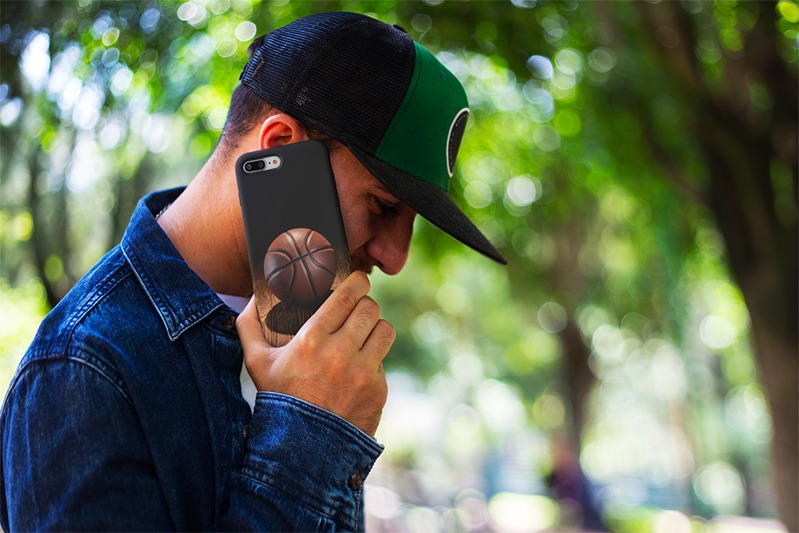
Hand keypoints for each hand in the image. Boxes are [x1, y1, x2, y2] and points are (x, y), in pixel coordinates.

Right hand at [236, 271, 393, 436]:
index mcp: (312, 339)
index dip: (358, 282)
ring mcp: (363, 372)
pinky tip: (358, 370)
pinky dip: (373, 362)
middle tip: (358, 309)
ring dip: (375, 329)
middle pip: (370, 309)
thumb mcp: (256, 364)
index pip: (348, 296)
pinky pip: (383, 362)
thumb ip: (249, 327)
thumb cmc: (279, 400)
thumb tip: (250, 300)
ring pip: (385, 330)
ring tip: (364, 334)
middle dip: (365, 305)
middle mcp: (341, 352)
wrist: (302, 449)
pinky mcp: (378, 390)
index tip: (358, 281)